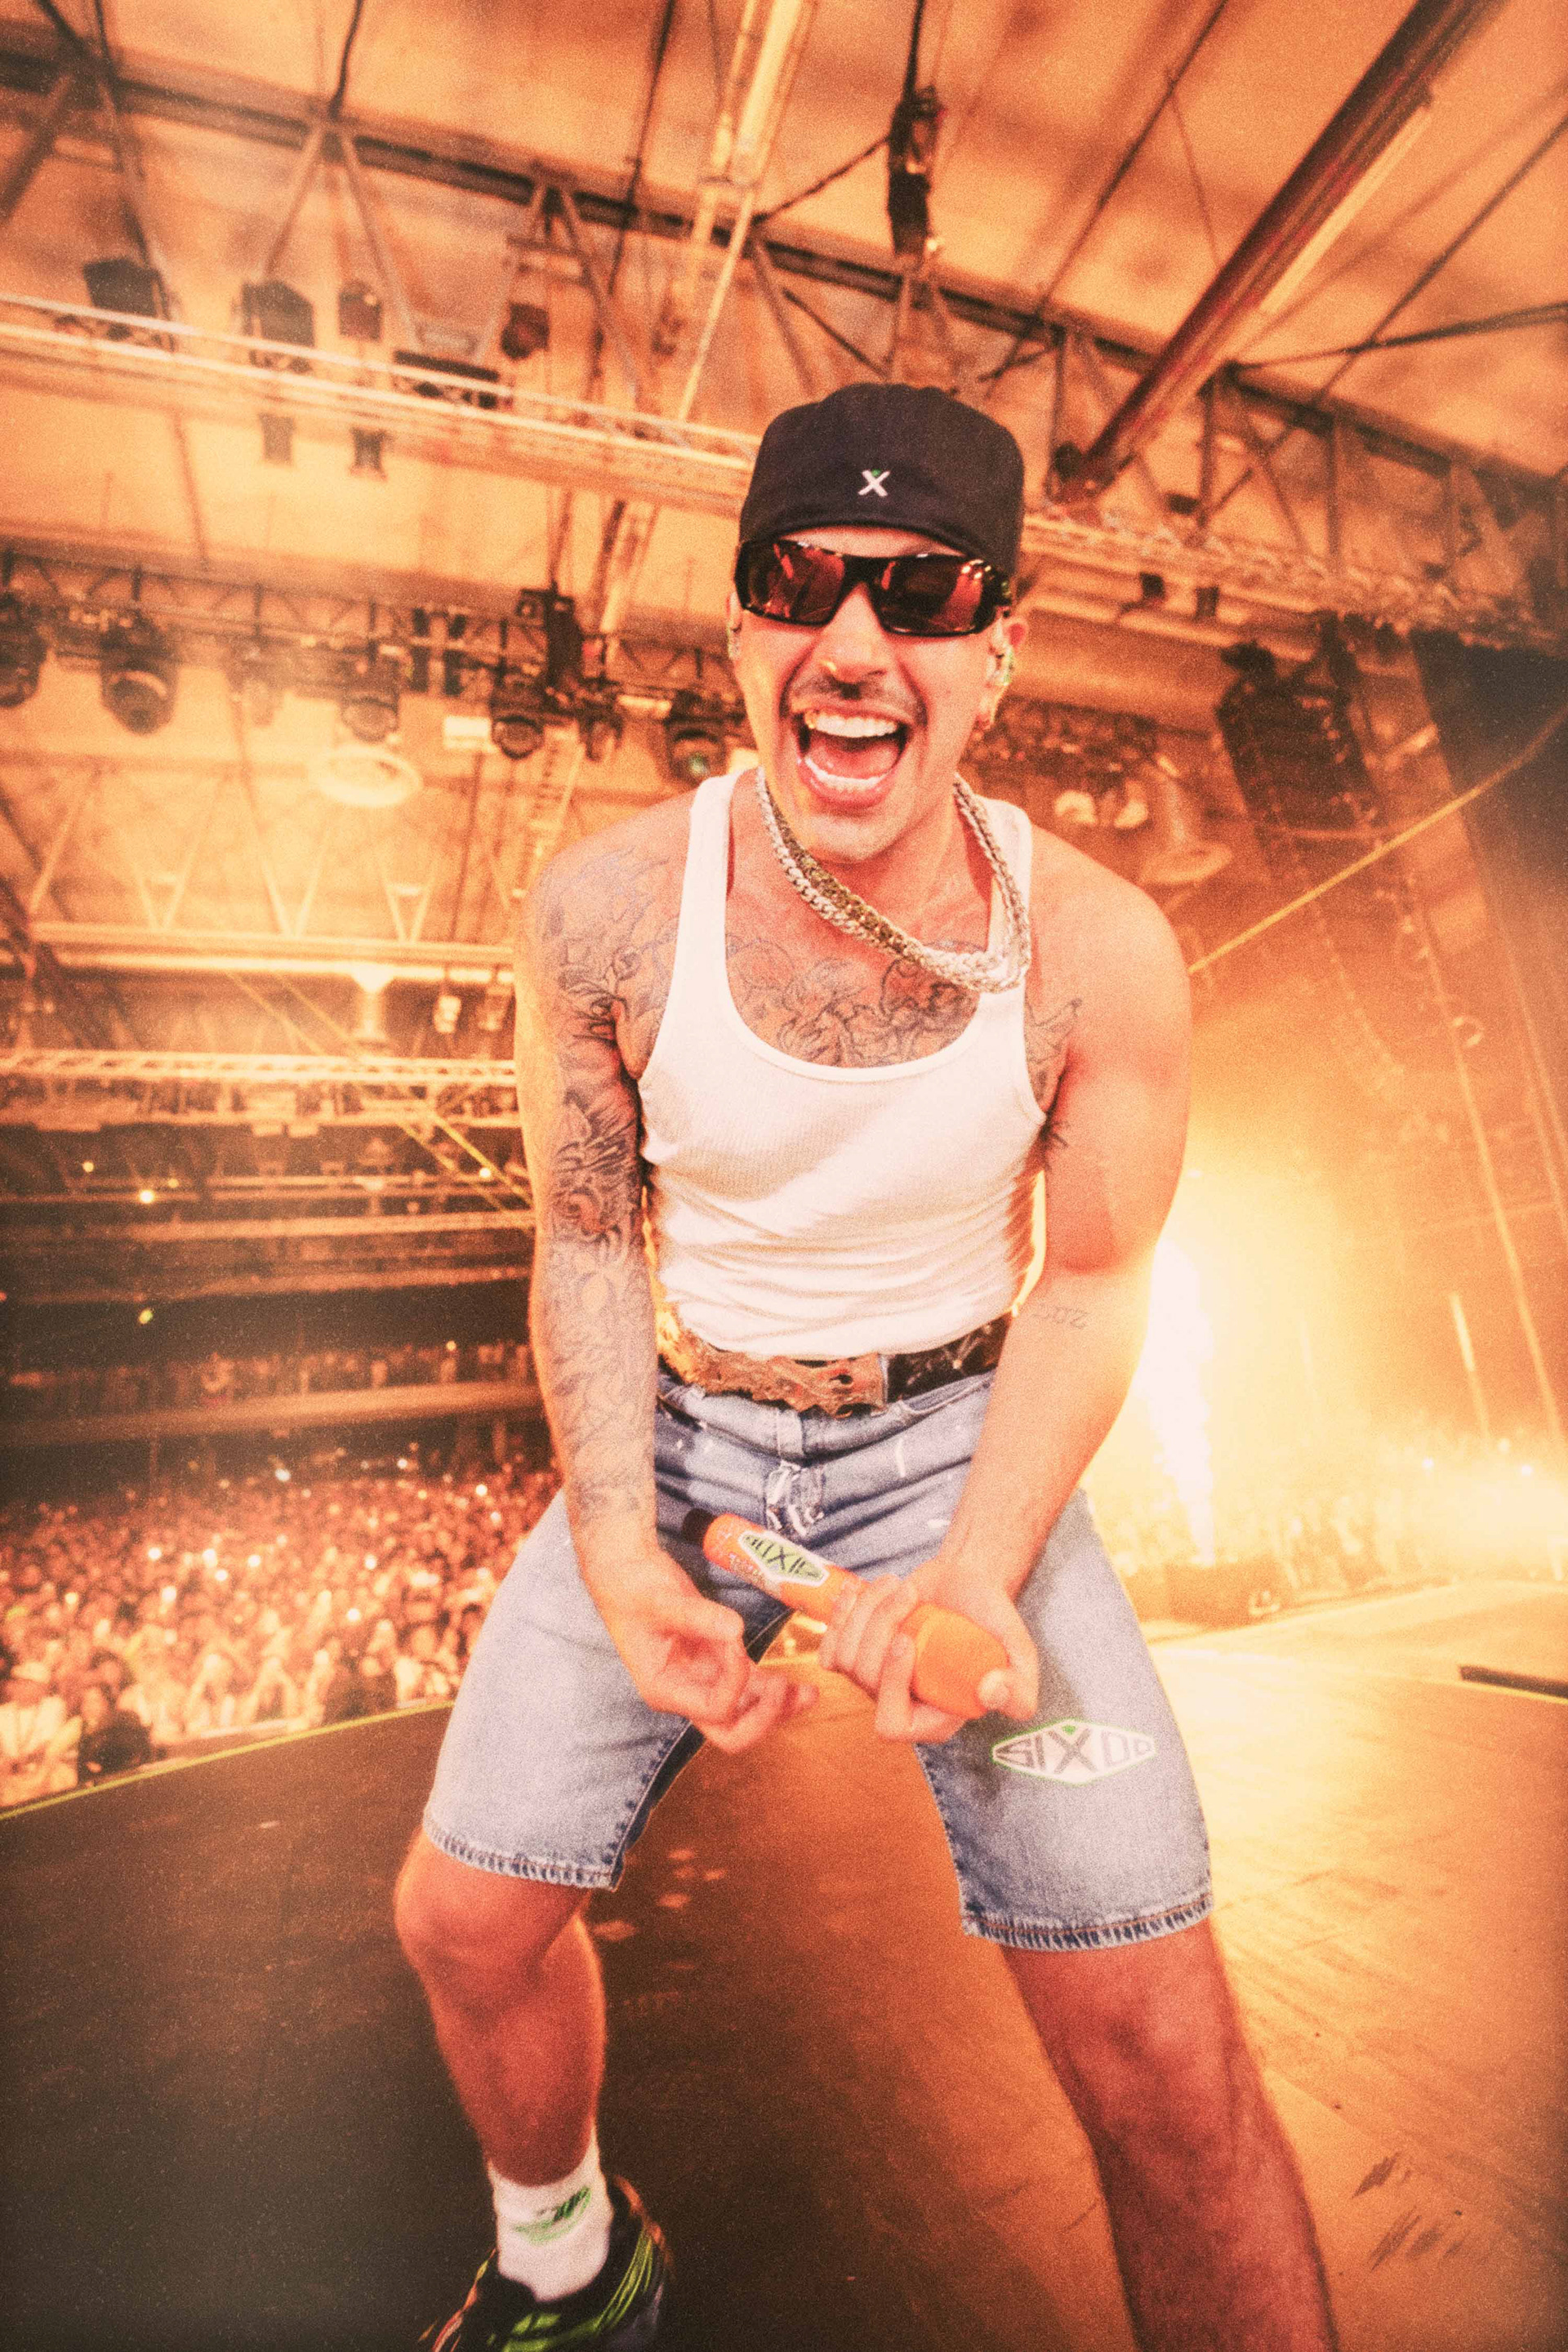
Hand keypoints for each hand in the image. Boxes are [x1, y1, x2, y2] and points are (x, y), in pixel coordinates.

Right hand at [586, 1548, 816, 1754]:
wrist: (626, 1570)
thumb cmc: (634, 1588)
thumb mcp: (661, 1601)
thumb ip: (699, 1618)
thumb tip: (735, 1631)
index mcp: (664, 1689)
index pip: (713, 1707)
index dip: (734, 1681)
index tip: (736, 1640)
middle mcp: (685, 1693)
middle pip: (731, 1730)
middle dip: (763, 1718)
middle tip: (786, 1691)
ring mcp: (702, 1679)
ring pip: (747, 1710)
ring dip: (778, 1705)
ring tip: (809, 1693)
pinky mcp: (716, 1662)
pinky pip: (750, 1684)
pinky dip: (774, 1687)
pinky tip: (798, 1683)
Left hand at [816, 1554, 1037, 1745]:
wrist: (965, 1583)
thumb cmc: (991, 1619)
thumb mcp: (1019, 1652)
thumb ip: (1020, 1685)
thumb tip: (989, 1694)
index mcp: (934, 1719)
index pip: (891, 1724)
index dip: (890, 1686)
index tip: (906, 1640)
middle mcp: (900, 1705)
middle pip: (866, 1681)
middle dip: (882, 1627)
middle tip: (910, 1593)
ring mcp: (874, 1681)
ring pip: (845, 1658)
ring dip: (867, 1611)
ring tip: (896, 1584)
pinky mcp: (856, 1653)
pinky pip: (829, 1648)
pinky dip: (839, 1615)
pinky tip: (857, 1591)